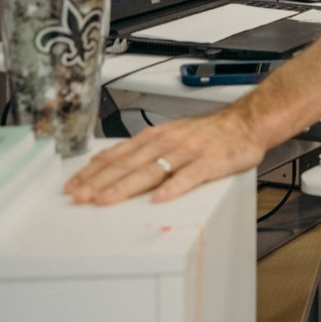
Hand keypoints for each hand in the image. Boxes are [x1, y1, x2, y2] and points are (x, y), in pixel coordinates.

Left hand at [64, 108, 263, 204]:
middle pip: (129, 164)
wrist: (247, 122)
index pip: (117, 155)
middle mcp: (168, 143)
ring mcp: (188, 153)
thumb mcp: (171, 133)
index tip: (73, 185)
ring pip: (152, 170)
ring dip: (126, 185)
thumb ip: (143, 149)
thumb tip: (109, 160)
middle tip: (79, 196)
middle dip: (100, 181)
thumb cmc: (211, 133)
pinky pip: (189, 176)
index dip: (93, 171)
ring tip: (105, 199)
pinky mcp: (210, 162)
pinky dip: (174, 187)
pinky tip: (161, 197)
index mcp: (156, 137)